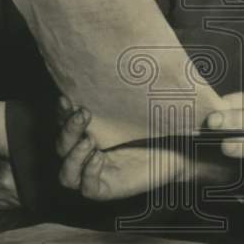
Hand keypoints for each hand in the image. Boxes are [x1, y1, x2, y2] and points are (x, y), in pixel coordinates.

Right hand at [55, 98, 231, 200]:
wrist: (184, 148)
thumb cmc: (162, 122)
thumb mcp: (144, 103)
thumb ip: (132, 86)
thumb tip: (131, 53)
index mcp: (91, 131)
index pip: (63, 123)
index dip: (60, 112)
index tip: (67, 96)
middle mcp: (88, 153)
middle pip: (59, 146)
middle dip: (66, 129)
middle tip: (84, 114)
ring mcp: (95, 173)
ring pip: (65, 173)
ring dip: (72, 155)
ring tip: (90, 141)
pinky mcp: (107, 189)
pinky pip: (86, 187)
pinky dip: (88, 173)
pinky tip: (100, 159)